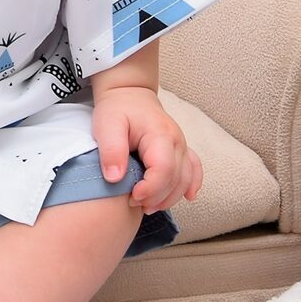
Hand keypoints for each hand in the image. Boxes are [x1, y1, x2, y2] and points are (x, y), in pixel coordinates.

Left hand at [90, 85, 202, 214]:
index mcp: (160, 135)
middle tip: (132, 203)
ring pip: (185, 180)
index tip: (131, 197)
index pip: (164, 170)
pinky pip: (194, 169)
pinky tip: (188, 197)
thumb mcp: (106, 125)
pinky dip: (192, 185)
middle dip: (156, 198)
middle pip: (176, 179)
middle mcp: (177, 141)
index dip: (150, 189)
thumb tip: (116, 178)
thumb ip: (111, 151)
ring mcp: (182, 145)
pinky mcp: (181, 150)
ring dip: (169, 198)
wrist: (128, 94)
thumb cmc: (117, 109)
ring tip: (146, 206)